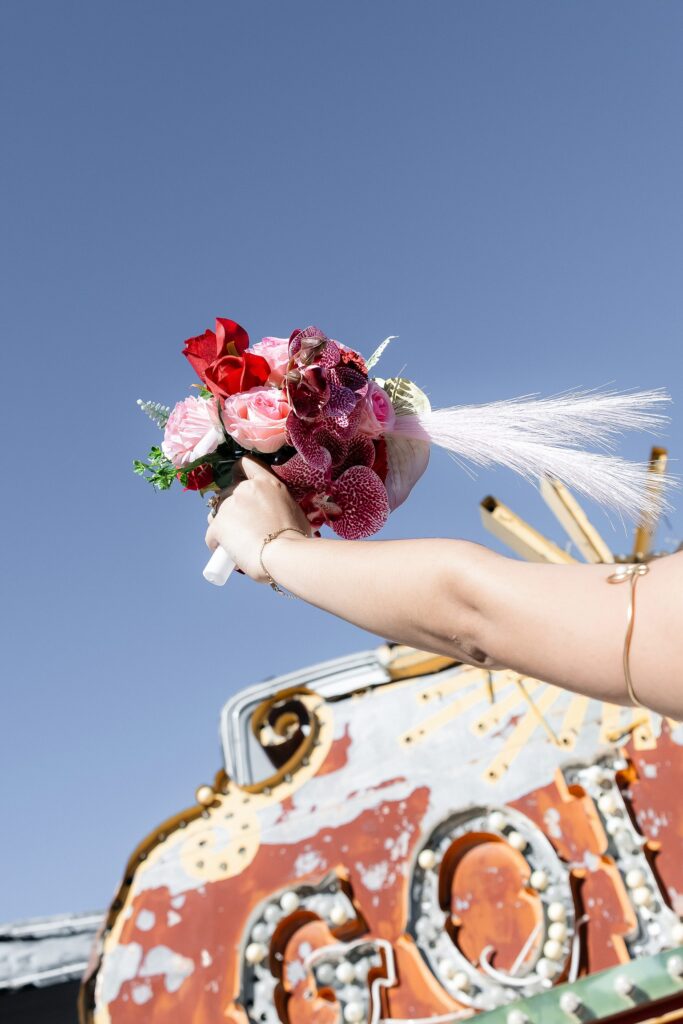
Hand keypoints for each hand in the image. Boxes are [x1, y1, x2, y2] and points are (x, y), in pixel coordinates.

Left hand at [205, 457, 312, 580]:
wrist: (284, 555)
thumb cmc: (296, 538)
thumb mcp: (294, 510)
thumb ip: (278, 504)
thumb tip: (274, 514)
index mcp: (266, 483)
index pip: (245, 463)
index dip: (239, 473)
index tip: (239, 484)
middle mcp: (245, 489)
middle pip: (227, 493)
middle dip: (231, 508)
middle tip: (243, 527)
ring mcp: (229, 506)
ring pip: (217, 514)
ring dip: (223, 525)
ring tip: (236, 543)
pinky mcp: (218, 525)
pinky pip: (211, 535)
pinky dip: (217, 544)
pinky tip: (229, 555)